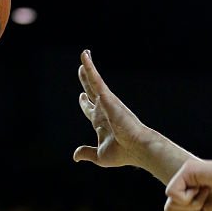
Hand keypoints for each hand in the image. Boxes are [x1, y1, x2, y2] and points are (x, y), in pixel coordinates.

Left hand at [74, 51, 151, 168]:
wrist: (136, 148)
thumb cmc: (123, 153)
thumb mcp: (99, 155)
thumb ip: (87, 152)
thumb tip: (75, 156)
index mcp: (102, 123)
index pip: (91, 110)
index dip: (85, 104)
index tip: (81, 97)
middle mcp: (104, 110)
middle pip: (91, 92)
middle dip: (86, 81)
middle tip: (81, 69)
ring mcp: (106, 102)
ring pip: (93, 82)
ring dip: (88, 68)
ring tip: (84, 54)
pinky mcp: (107, 97)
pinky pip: (96, 80)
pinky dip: (90, 68)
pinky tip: (84, 57)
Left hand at [164, 159, 211, 210]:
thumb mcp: (205, 209)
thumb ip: (188, 209)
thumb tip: (167, 209)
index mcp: (187, 186)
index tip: (204, 209)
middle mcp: (184, 177)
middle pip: (168, 208)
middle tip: (205, 203)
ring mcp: (185, 171)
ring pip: (169, 203)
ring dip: (191, 207)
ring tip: (207, 195)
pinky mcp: (188, 169)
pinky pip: (174, 194)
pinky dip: (191, 200)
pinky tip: (206, 189)